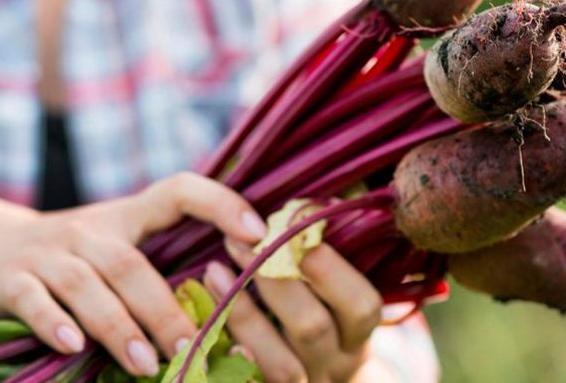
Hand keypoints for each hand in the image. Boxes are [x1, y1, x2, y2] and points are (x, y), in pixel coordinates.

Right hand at [0, 174, 267, 377]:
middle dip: (165, 308)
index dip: (220, 202)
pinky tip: (72, 346)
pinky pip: (34, 299)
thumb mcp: (108, 249)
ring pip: (88, 284)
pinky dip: (53, 322)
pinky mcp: (8, 279)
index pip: (178, 190)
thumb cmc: (63, 259)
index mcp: (123, 218)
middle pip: (132, 262)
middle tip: (194, 347)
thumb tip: (234, 317)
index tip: (258, 233)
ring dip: (119, 325)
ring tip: (146, 364)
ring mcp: (46, 253)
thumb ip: (156, 271)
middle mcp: (88, 230)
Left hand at [206, 239, 383, 382]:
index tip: (292, 223)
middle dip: (276, 279)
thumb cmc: (319, 317)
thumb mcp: (334, 294)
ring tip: (213, 269)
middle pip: (312, 328)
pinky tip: (205, 310)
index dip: (329, 267)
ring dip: (244, 313)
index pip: (361, 306)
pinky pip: (244, 377)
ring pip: (280, 363)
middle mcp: (333, 365)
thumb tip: (314, 200)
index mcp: (355, 334)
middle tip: (242, 239)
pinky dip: (223, 342)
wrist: (312, 377)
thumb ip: (325, 253)